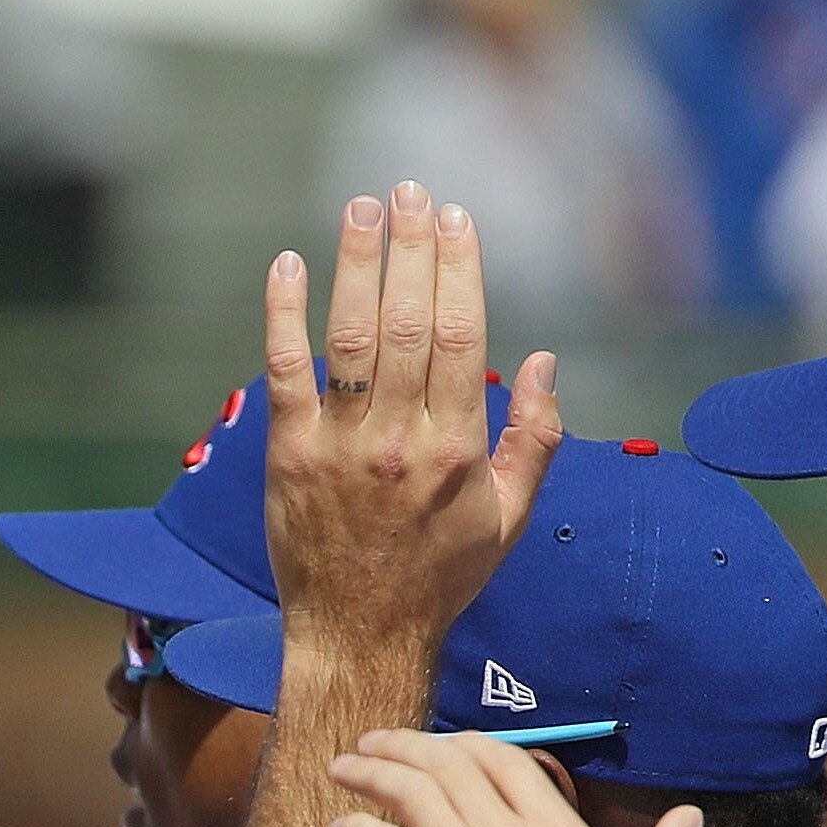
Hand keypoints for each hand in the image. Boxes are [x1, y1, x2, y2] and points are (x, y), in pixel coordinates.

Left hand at [259, 179, 564, 660]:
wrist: (359, 636)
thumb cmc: (440, 577)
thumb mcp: (511, 516)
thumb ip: (536, 436)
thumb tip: (543, 359)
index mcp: (458, 448)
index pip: (459, 335)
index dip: (457, 269)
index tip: (455, 218)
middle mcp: (400, 441)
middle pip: (405, 323)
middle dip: (409, 249)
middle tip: (408, 191)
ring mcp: (339, 448)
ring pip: (349, 338)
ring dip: (355, 264)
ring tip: (361, 208)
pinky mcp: (287, 459)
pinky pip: (283, 374)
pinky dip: (283, 316)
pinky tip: (287, 265)